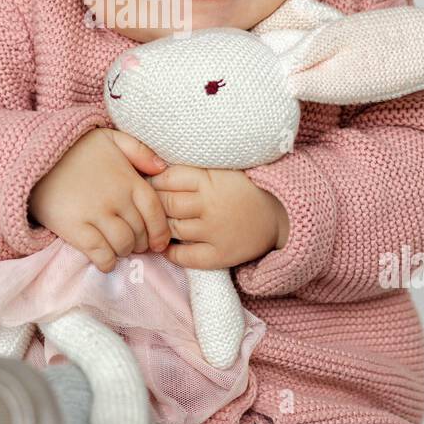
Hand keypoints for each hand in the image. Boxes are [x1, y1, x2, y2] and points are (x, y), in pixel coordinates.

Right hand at [28, 128, 171, 272]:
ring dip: (124, 252)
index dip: (160, 233)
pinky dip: (106, 262)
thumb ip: (139, 150)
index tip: (158, 243)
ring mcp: (95, 214)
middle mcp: (116, 199)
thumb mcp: (110, 137)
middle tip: (134, 245)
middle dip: (141, 243)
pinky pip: (99, 253)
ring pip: (122, 245)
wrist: (35, 154)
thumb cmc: (75, 148)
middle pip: (140, 232)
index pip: (156, 213)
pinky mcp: (74, 227)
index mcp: (129, 180)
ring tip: (118, 250)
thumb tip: (162, 169)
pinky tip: (105, 261)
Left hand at [147, 165, 288, 269]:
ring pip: (172, 228)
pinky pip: (186, 256)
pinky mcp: (221, 254)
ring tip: (152, 224)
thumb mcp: (221, 168)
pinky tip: (164, 246)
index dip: (153, 180)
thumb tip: (154, 167)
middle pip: (166, 203)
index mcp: (211, 179)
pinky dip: (170, 253)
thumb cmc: (244, 188)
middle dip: (152, 203)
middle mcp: (211, 204)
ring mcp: (215, 231)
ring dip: (159, 226)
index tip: (147, 183)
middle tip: (144, 204)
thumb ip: (193, 169)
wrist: (279, 213)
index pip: (168, 178)